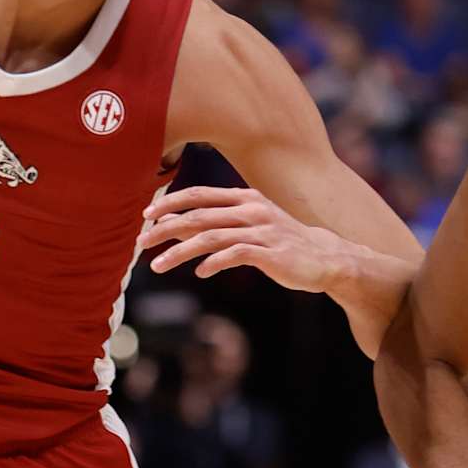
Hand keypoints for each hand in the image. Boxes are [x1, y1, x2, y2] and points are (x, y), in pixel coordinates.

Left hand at [141, 184, 357, 293]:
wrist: (326, 259)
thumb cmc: (283, 244)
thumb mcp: (251, 227)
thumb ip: (218, 224)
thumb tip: (175, 228)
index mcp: (245, 198)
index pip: (199, 194)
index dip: (170, 202)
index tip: (146, 214)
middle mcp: (252, 210)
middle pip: (198, 215)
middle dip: (165, 228)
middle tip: (141, 241)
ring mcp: (262, 231)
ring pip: (210, 237)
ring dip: (180, 251)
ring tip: (158, 266)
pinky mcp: (270, 253)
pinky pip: (233, 255)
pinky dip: (212, 263)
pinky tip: (200, 273)